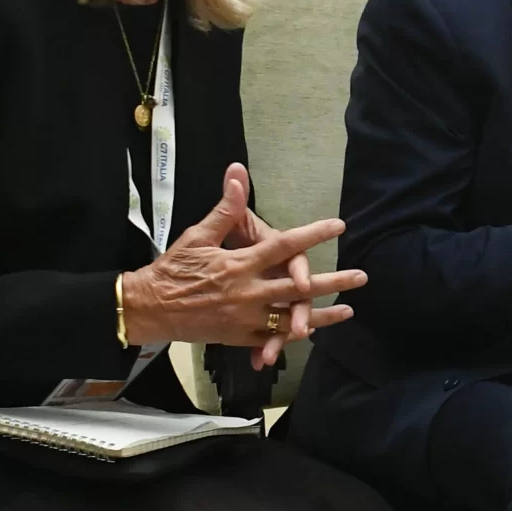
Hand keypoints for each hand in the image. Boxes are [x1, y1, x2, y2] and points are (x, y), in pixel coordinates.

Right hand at [120, 165, 366, 363]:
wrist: (150, 307)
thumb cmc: (174, 268)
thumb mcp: (198, 234)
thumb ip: (225, 207)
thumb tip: (237, 172)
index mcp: (240, 263)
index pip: (284, 246)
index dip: (313, 235)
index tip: (338, 226)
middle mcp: (248, 292)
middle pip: (299, 288)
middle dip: (333, 282)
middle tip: (361, 277)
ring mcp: (245, 318)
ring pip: (291, 319)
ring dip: (322, 316)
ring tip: (349, 310)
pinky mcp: (238, 336)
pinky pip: (271, 338)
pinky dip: (292, 335)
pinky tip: (314, 331)